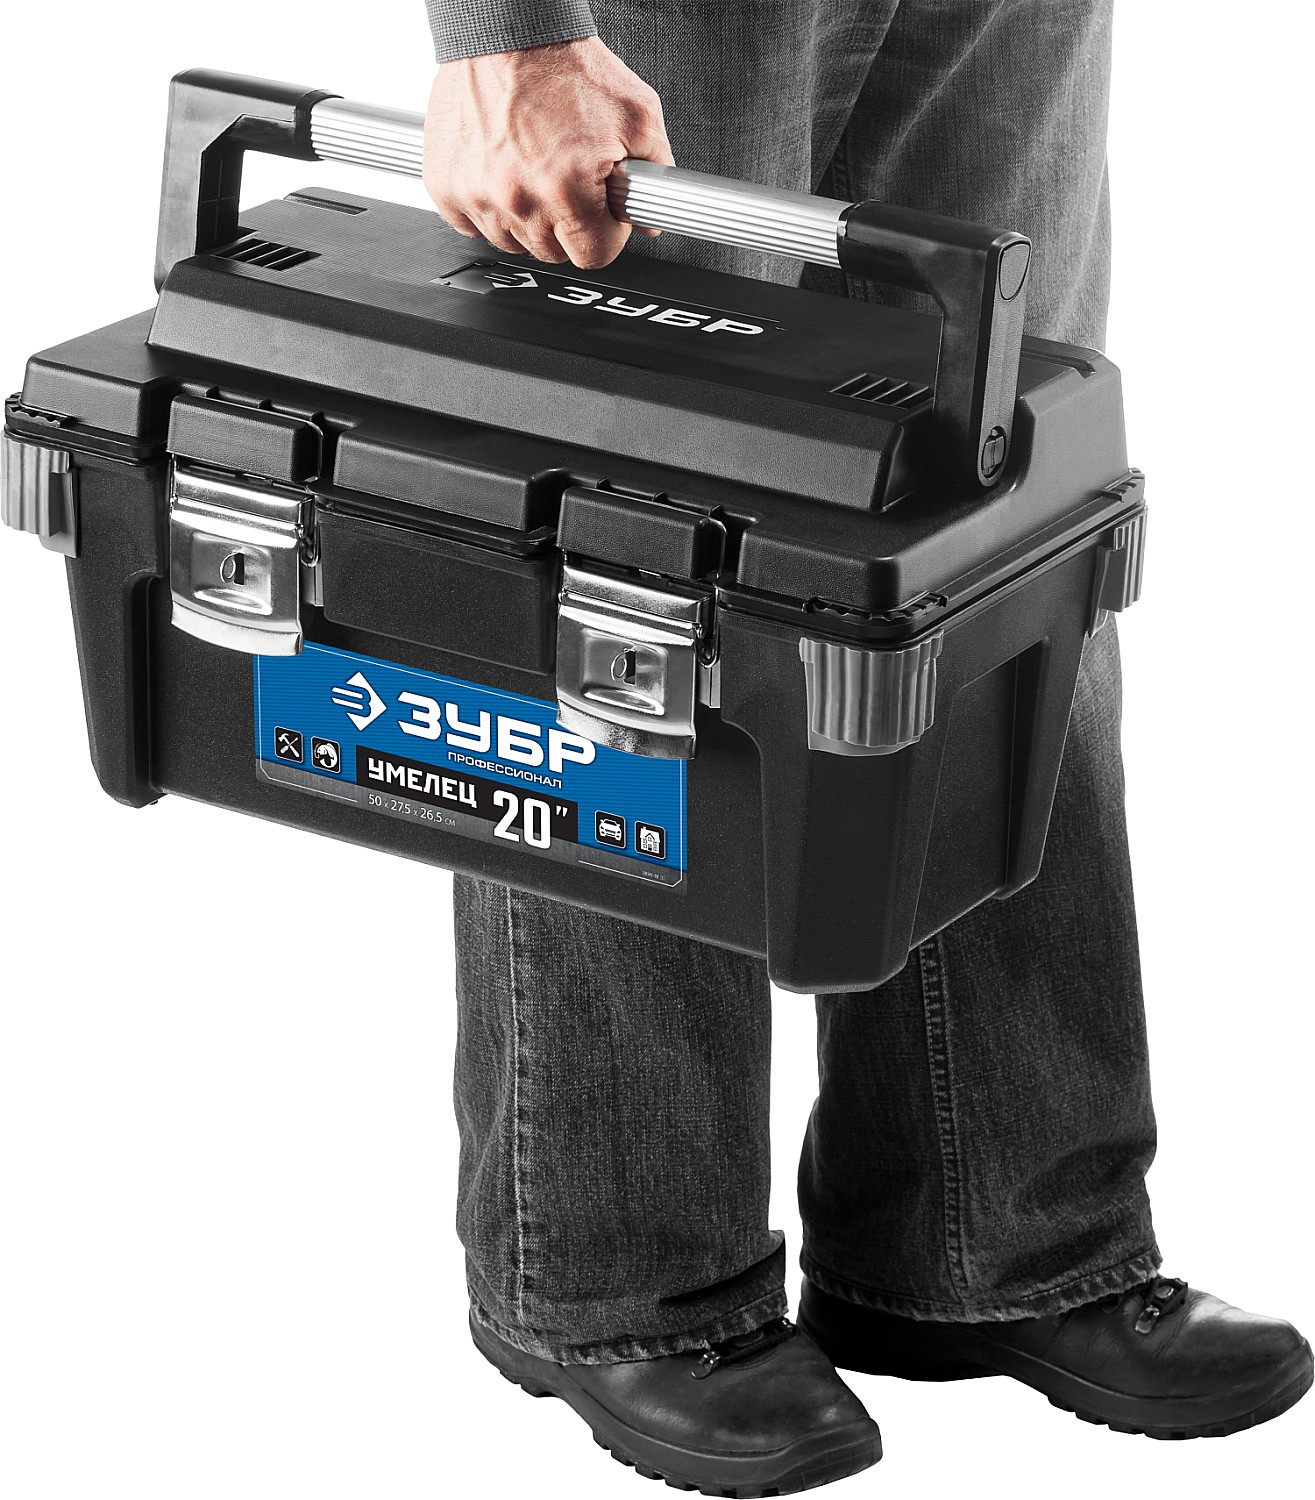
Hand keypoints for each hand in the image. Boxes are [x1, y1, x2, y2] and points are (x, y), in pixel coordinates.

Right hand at [423, 37, 673, 268]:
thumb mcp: (637, 113)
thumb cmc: (564, 65)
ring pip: (513, 242)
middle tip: (568, 179)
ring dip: (528, 216)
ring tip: (535, 167)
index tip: (602, 212)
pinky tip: (503, 169)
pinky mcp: (445, 187)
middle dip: (568, 223)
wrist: (506, 29)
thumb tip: (650, 215)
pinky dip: (489, 204)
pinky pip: (472, 225)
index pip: (596, 256)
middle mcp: (519, 199)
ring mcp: (477, 196)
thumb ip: (655, 172)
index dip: (606, 232)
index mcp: (567, 189)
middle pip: (554, 252)